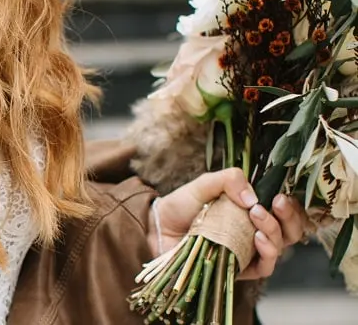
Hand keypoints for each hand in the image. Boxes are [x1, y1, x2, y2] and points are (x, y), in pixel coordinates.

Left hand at [149, 168, 308, 279]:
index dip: (290, 205)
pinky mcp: (238, 269)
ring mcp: (247, 251)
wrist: (158, 228)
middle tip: (275, 204)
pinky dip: (267, 253)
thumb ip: (227, 180)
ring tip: (257, 216)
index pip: (282, 211)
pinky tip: (258, 239)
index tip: (280, 195)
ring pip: (280, 247)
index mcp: (249, 210)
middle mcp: (253, 231)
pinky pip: (263, 267)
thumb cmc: (182, 205)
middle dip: (289, 218)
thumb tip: (253, 197)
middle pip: (290, 231)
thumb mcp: (204, 184)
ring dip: (274, 231)